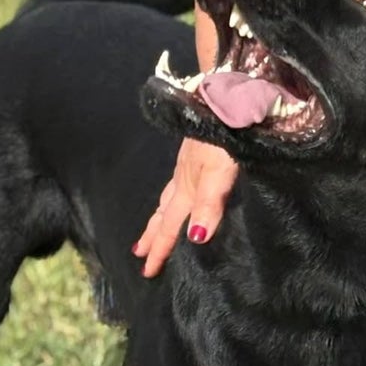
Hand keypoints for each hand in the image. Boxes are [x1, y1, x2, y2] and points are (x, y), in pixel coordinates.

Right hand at [133, 136, 240, 276]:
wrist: (226, 94)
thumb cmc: (225, 133)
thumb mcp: (219, 171)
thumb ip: (209, 202)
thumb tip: (194, 237)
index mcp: (188, 187)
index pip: (170, 225)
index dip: (160, 248)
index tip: (148, 271)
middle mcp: (184, 177)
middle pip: (163, 213)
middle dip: (153, 235)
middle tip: (139, 254)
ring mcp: (189, 162)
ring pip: (169, 196)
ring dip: (159, 215)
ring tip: (152, 227)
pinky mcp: (197, 150)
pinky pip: (178, 181)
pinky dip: (173, 195)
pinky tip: (180, 189)